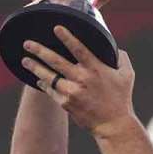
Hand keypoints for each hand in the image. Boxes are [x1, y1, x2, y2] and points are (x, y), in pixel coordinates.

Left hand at [21, 28, 135, 137]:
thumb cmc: (121, 99)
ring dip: (35, 67)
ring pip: (49, 76)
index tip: (56, 28)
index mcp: (96, 69)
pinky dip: (44, 83)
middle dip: (40, 50)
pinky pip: (51, 90)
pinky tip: (38, 78)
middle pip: (56, 61)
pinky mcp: (66, 103)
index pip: (79, 49)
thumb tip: (116, 48)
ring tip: (25, 60)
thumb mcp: (127, 75)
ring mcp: (72, 92)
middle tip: (27, 43)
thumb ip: (121, 58)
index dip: (67, 37)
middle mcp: (82, 79)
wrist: (113, 125)